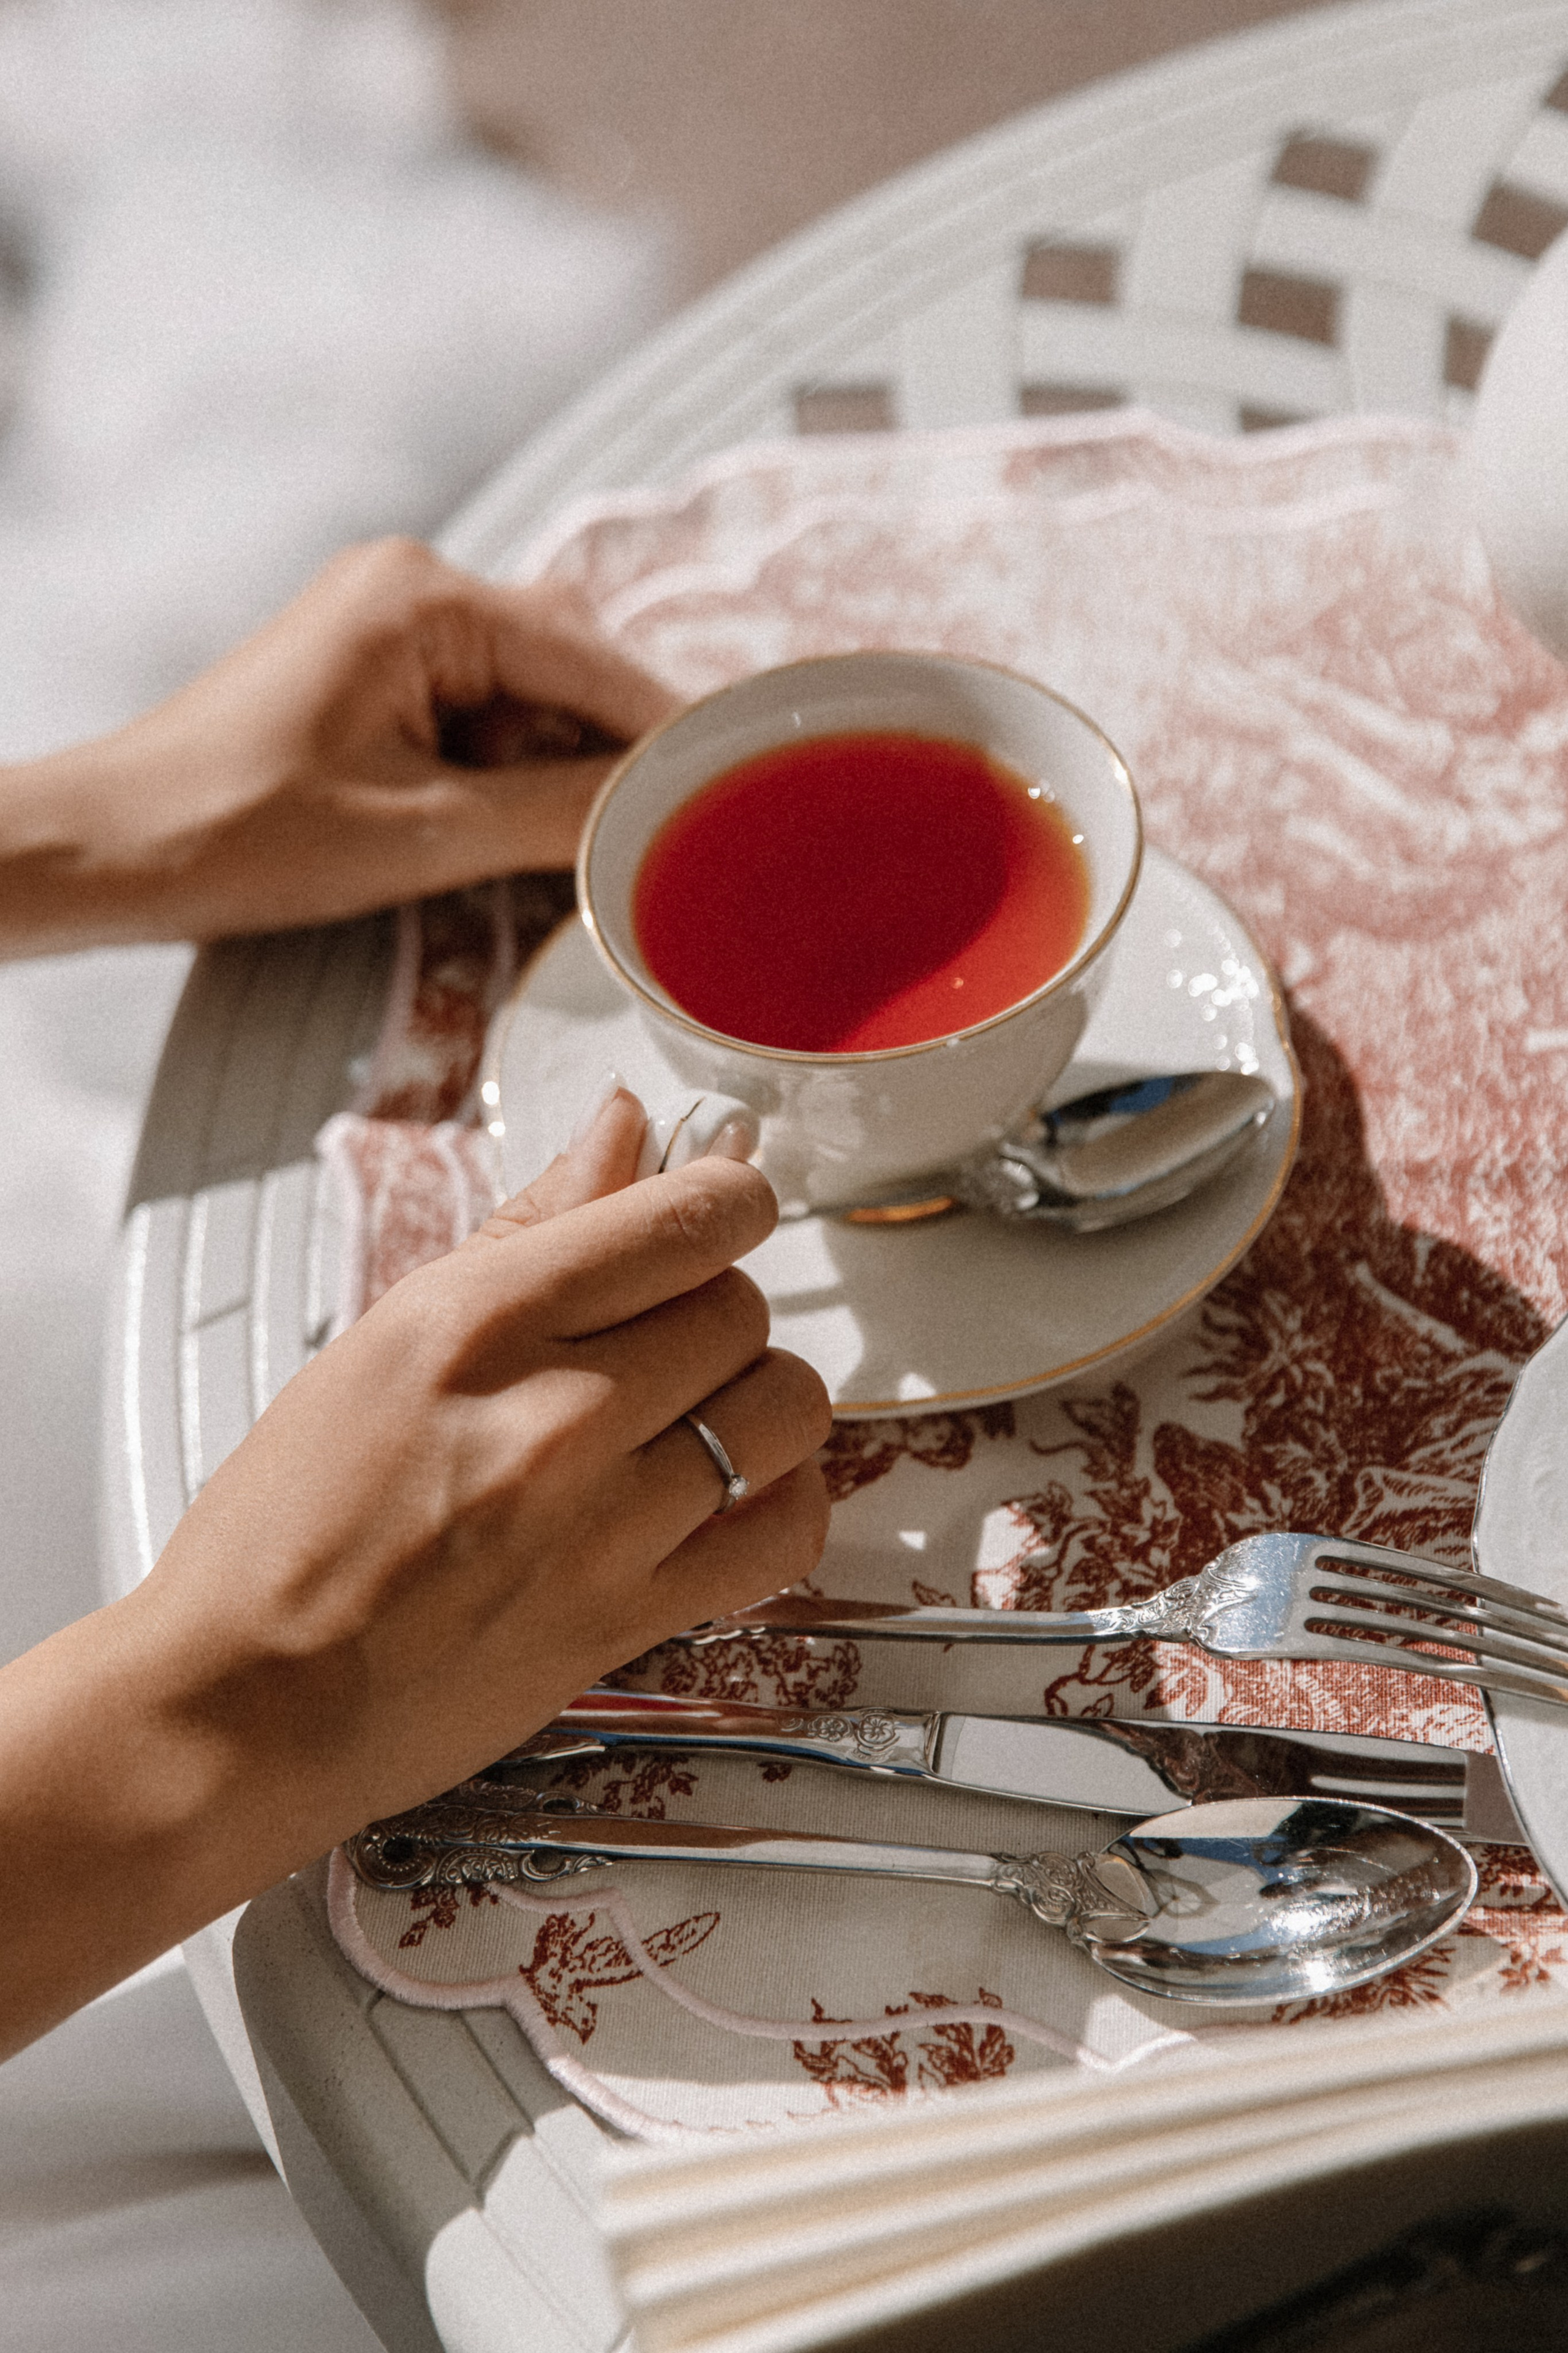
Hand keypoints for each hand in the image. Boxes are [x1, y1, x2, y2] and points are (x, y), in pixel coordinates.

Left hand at [0, 537, 679, 954]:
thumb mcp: (423, 834)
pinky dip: (518, 775)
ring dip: (569, 773)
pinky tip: (542, 833)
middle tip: (700, 829)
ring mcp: (394, 629)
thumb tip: (671, 815)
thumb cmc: (239, 830)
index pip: (593, 659)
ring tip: (622, 847)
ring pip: (533, 699)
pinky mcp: (379, 677)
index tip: (751, 780)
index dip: (676, 729)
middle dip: (624, 754)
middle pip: (571, 669)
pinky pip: (485, 717)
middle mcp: (414, 588)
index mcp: (425, 597)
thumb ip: (560, 815)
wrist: (113, 848)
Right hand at [0, 1093, 830, 2051]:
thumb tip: (626, 1127)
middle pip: (739, 1305)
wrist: (245, 1703)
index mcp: (481, 1321)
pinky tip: (735, 1487)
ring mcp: (604, 1521)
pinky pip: (785, 1530)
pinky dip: (785, 1496)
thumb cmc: (285, 1529)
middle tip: (659, 1335)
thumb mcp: (387, 1337)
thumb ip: (529, 1225)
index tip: (716, 1206)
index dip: (725, 1199)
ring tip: (695, 1411)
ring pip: (782, 1406)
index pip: (687, 1217)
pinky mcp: (632, 1617)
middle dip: (714, 1303)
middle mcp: (556, 1411)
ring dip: (755, 1395)